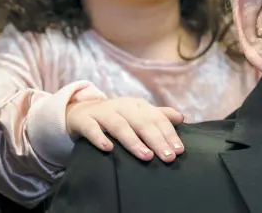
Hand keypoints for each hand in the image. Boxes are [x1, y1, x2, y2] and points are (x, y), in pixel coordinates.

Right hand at [66, 97, 184, 161]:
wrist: (80, 112)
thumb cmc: (116, 116)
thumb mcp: (137, 113)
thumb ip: (158, 116)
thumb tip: (181, 118)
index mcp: (137, 105)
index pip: (157, 118)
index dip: (169, 133)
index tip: (179, 150)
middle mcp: (122, 106)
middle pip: (142, 122)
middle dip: (156, 140)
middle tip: (167, 156)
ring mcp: (103, 112)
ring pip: (120, 126)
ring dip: (134, 141)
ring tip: (146, 156)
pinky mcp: (85, 120)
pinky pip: (92, 129)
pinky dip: (99, 137)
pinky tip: (108, 149)